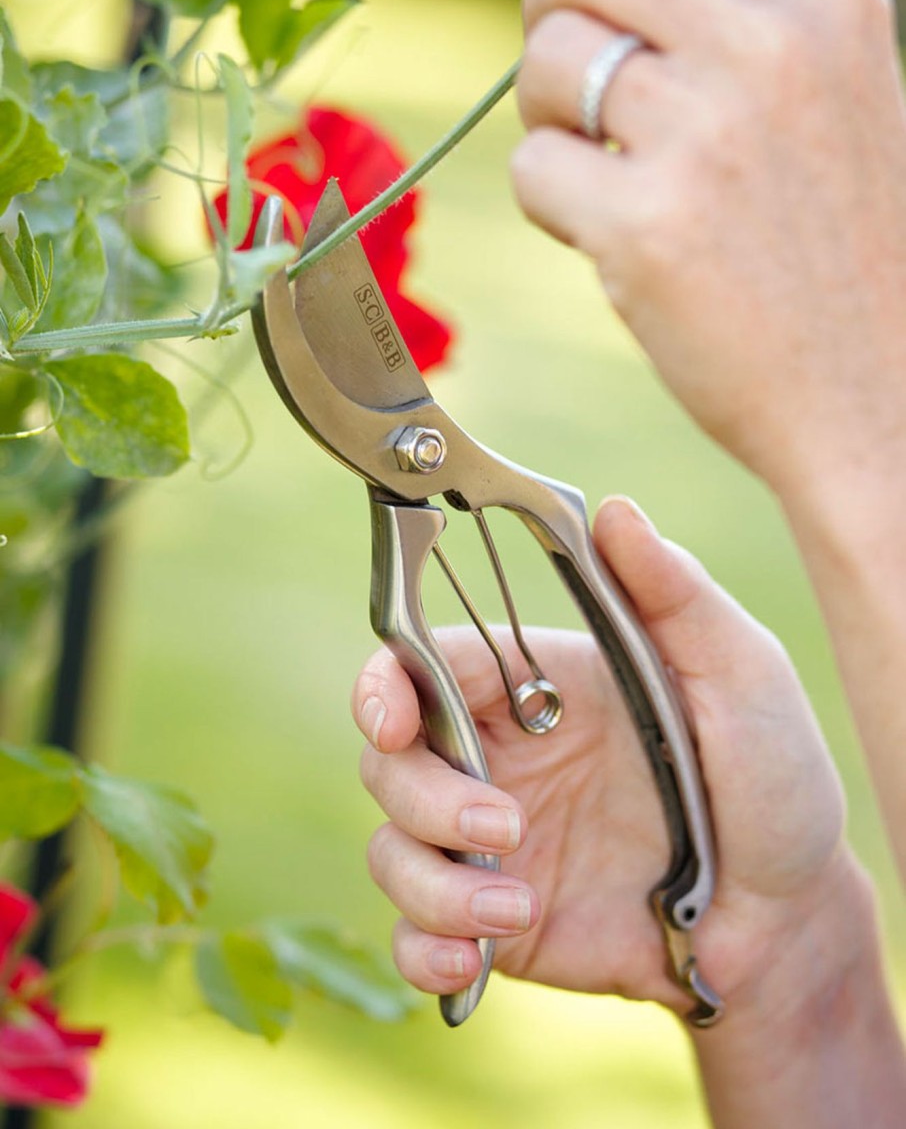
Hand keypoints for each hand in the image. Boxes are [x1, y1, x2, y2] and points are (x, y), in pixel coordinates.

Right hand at [352, 497, 857, 1013]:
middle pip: (390, 760)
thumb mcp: (741, 673)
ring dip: (431, 884)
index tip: (390, 720)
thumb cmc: (772, 777)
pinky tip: (467, 960)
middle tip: (505, 826)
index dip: (384, 686)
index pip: (423, 664)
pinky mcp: (496, 922)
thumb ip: (676, 595)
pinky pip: (415, 934)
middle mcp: (501, 756)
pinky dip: (421, 949)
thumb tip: (614, 512)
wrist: (786, 918)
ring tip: (515, 910)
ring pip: (392, 849)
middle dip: (424, 796)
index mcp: (538, 684)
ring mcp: (492, 843)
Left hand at [511, 0, 905, 507]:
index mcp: (826, 0)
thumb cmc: (840, 252)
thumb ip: (745, 24)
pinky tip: (604, 238)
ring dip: (548, 122)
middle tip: (559, 88)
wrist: (874, 394)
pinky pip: (532, 167)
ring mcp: (707, 133)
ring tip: (602, 178)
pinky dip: (548, 204)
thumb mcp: (837, 97)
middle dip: (549, 20)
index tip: (595, 18)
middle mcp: (771, 46)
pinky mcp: (646, 224)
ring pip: (547, 65)